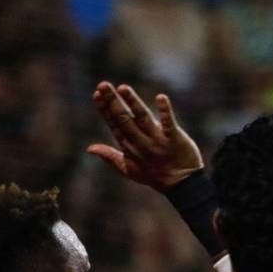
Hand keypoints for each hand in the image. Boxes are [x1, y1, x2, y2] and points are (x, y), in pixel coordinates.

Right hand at [88, 81, 202, 190]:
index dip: (104, 109)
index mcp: (129, 146)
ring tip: (124, 88)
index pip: (113, 124)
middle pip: (124, 119)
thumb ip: (110, 157)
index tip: (96, 94)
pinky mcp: (175, 139)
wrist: (183, 186)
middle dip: (113, 101)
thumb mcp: (129, 169)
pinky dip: (165, 110)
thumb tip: (90, 148)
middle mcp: (141, 142)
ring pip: (143, 118)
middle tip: (104, 85)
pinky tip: (161, 97)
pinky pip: (169, 123)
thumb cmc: (154, 176)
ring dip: (133, 102)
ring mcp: (158, 140)